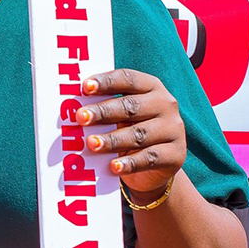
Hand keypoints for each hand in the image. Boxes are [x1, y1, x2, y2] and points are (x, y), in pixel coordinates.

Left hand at [79, 68, 185, 197]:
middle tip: (81, 117)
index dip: (106, 82)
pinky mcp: (175, 154)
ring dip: (113, 140)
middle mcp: (165, 104)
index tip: (85, 87)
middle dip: (104, 111)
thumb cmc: (128, 132)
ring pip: (139, 134)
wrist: (153, 168)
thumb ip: (103, 109)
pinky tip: (113, 166)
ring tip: (91, 144)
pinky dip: (130, 163)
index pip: (128, 79)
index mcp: (151, 86)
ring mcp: (173, 129)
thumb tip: (72, 109)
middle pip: (131, 106)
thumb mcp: (119, 118)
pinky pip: (149, 158)